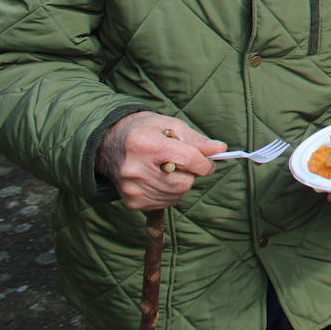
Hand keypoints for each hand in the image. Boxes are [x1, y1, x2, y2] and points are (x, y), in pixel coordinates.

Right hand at [96, 111, 226, 210]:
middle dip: (191, 173)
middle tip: (183, 163)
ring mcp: (131, 188)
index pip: (188, 160)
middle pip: (183, 182)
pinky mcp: (131, 201)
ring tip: (170, 169)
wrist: (110, 143)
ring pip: (176, 194)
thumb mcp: (171, 126)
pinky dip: (170, 193)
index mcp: (145, 144)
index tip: (209, 162)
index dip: (205, 163)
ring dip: (181, 183)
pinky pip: (165, 203)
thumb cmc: (145, 130)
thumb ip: (197, 140)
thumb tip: (220, 149)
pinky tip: (161, 179)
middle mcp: (134, 168)